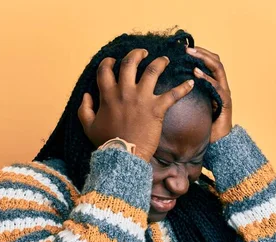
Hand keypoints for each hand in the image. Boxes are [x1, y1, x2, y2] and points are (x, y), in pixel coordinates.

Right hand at [78, 48, 195, 161]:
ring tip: (164, 59)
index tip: (113, 60)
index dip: (109, 62)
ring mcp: (142, 99)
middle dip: (136, 54)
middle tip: (143, 52)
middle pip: (130, 63)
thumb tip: (86, 95)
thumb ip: (84, 109)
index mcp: (108, 95)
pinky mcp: (157, 108)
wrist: (123, 156)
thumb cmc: (106, 143)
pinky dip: (184, 88)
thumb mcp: (88, 126)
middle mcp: (125, 92)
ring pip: (152, 71)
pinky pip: (173, 94)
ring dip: (159, 62)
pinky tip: (191, 82)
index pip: (105, 70)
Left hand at [186, 46, 232, 142]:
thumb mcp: (193, 106)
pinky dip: (208, 79)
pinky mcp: (226, 103)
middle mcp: (220, 85)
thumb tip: (166, 87)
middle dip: (201, 52)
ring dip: (204, 60)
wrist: (218, 144)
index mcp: (212, 84)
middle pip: (214, 61)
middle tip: (186, 48)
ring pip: (218, 69)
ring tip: (192, 55)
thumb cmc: (204, 126)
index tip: (183, 47)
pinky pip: (218, 87)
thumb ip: (185, 95)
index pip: (207, 62)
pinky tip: (197, 74)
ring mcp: (224, 93)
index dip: (198, 53)